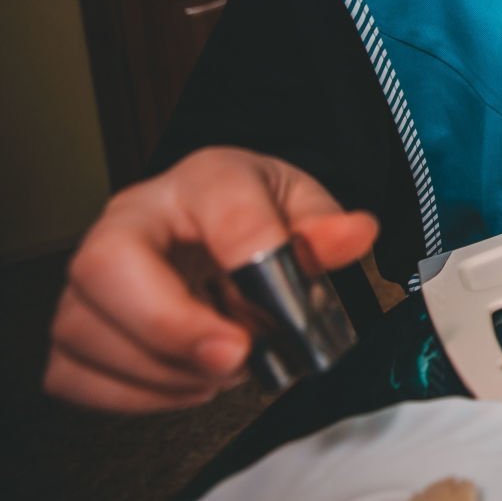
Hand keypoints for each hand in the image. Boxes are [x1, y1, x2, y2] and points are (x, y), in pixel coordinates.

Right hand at [44, 148, 376, 412]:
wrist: (212, 227)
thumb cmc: (250, 214)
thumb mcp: (301, 205)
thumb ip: (326, 226)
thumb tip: (355, 234)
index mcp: (200, 180)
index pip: (217, 200)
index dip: (248, 250)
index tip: (279, 304)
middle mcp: (130, 219)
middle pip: (106, 264)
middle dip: (171, 324)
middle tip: (235, 354)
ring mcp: (91, 275)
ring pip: (84, 328)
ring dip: (162, 369)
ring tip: (223, 369)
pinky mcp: (74, 328)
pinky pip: (74, 373)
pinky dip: (134, 395)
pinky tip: (187, 382)